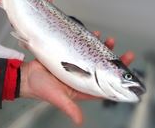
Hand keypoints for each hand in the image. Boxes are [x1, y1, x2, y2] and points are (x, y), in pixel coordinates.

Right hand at [19, 32, 134, 125]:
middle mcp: (81, 77)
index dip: (118, 80)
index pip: (104, 86)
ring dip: (103, 49)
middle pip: (103, 69)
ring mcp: (76, 66)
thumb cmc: (40, 88)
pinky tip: (93, 35)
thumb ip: (69, 107)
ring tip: (109, 41)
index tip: (128, 72)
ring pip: (94, 57)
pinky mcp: (69, 56)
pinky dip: (88, 41)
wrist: (27, 75)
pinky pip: (82, 47)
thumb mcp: (57, 97)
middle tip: (125, 54)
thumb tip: (79, 120)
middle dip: (115, 62)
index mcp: (81, 89)